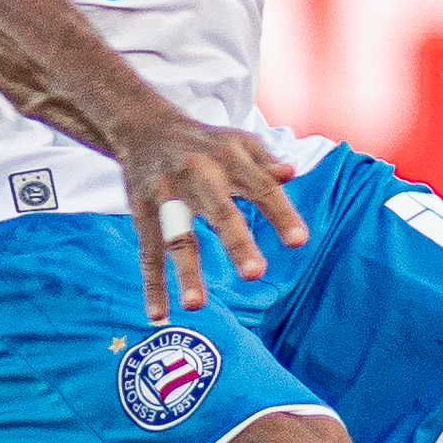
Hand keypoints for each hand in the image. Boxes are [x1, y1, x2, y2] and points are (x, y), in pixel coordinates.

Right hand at [114, 114, 308, 315]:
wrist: (144, 127)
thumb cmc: (206, 143)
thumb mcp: (239, 142)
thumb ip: (266, 161)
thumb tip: (291, 173)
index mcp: (230, 160)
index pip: (261, 188)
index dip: (280, 214)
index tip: (300, 241)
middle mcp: (198, 176)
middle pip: (219, 212)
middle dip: (236, 243)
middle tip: (254, 274)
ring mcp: (166, 196)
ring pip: (177, 238)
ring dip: (185, 272)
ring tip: (196, 306)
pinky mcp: (142, 213)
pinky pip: (147, 253)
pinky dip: (151, 285)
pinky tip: (157, 314)